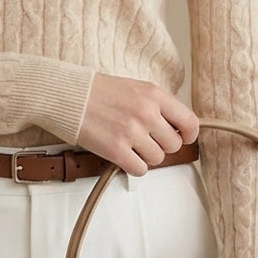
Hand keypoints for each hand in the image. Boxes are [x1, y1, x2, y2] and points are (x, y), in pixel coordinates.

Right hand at [77, 73, 198, 176]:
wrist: (68, 95)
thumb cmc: (98, 91)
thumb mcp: (136, 87)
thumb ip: (157, 105)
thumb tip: (175, 126)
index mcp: (154, 95)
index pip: (189, 122)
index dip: (188, 135)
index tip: (182, 138)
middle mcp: (146, 113)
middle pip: (173, 145)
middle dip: (161, 145)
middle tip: (146, 139)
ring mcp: (131, 132)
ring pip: (157, 159)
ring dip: (145, 156)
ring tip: (130, 144)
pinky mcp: (116, 150)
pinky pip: (140, 170)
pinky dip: (133, 166)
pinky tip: (123, 154)